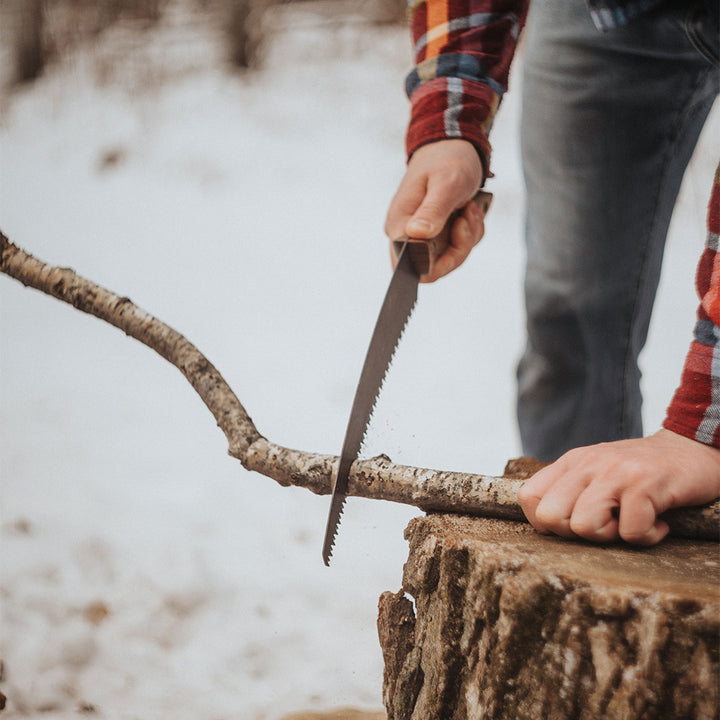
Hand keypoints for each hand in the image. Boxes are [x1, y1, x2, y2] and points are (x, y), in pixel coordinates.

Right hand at [385, 139, 484, 282]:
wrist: (453, 144)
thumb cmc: (448, 160)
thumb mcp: (447, 183)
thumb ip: (433, 210)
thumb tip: (416, 235)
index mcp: (399, 225)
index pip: (412, 268)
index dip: (441, 261)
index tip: (459, 228)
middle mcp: (405, 235)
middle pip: (433, 269)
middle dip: (460, 247)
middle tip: (467, 216)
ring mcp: (420, 236)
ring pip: (448, 260)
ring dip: (467, 237)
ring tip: (469, 208)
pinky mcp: (434, 234)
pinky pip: (456, 249)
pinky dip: (469, 233)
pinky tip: (468, 211)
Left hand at [517, 429, 719, 545]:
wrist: (692, 449)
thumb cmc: (641, 473)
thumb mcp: (597, 473)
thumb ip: (570, 491)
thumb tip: (544, 523)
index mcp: (571, 462)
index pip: (529, 497)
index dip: (546, 523)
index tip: (576, 523)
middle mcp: (587, 463)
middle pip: (550, 516)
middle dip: (576, 534)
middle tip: (607, 524)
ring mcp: (615, 471)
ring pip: (584, 526)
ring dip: (612, 536)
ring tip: (631, 520)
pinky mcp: (645, 483)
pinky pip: (631, 533)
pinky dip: (648, 536)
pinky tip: (658, 520)